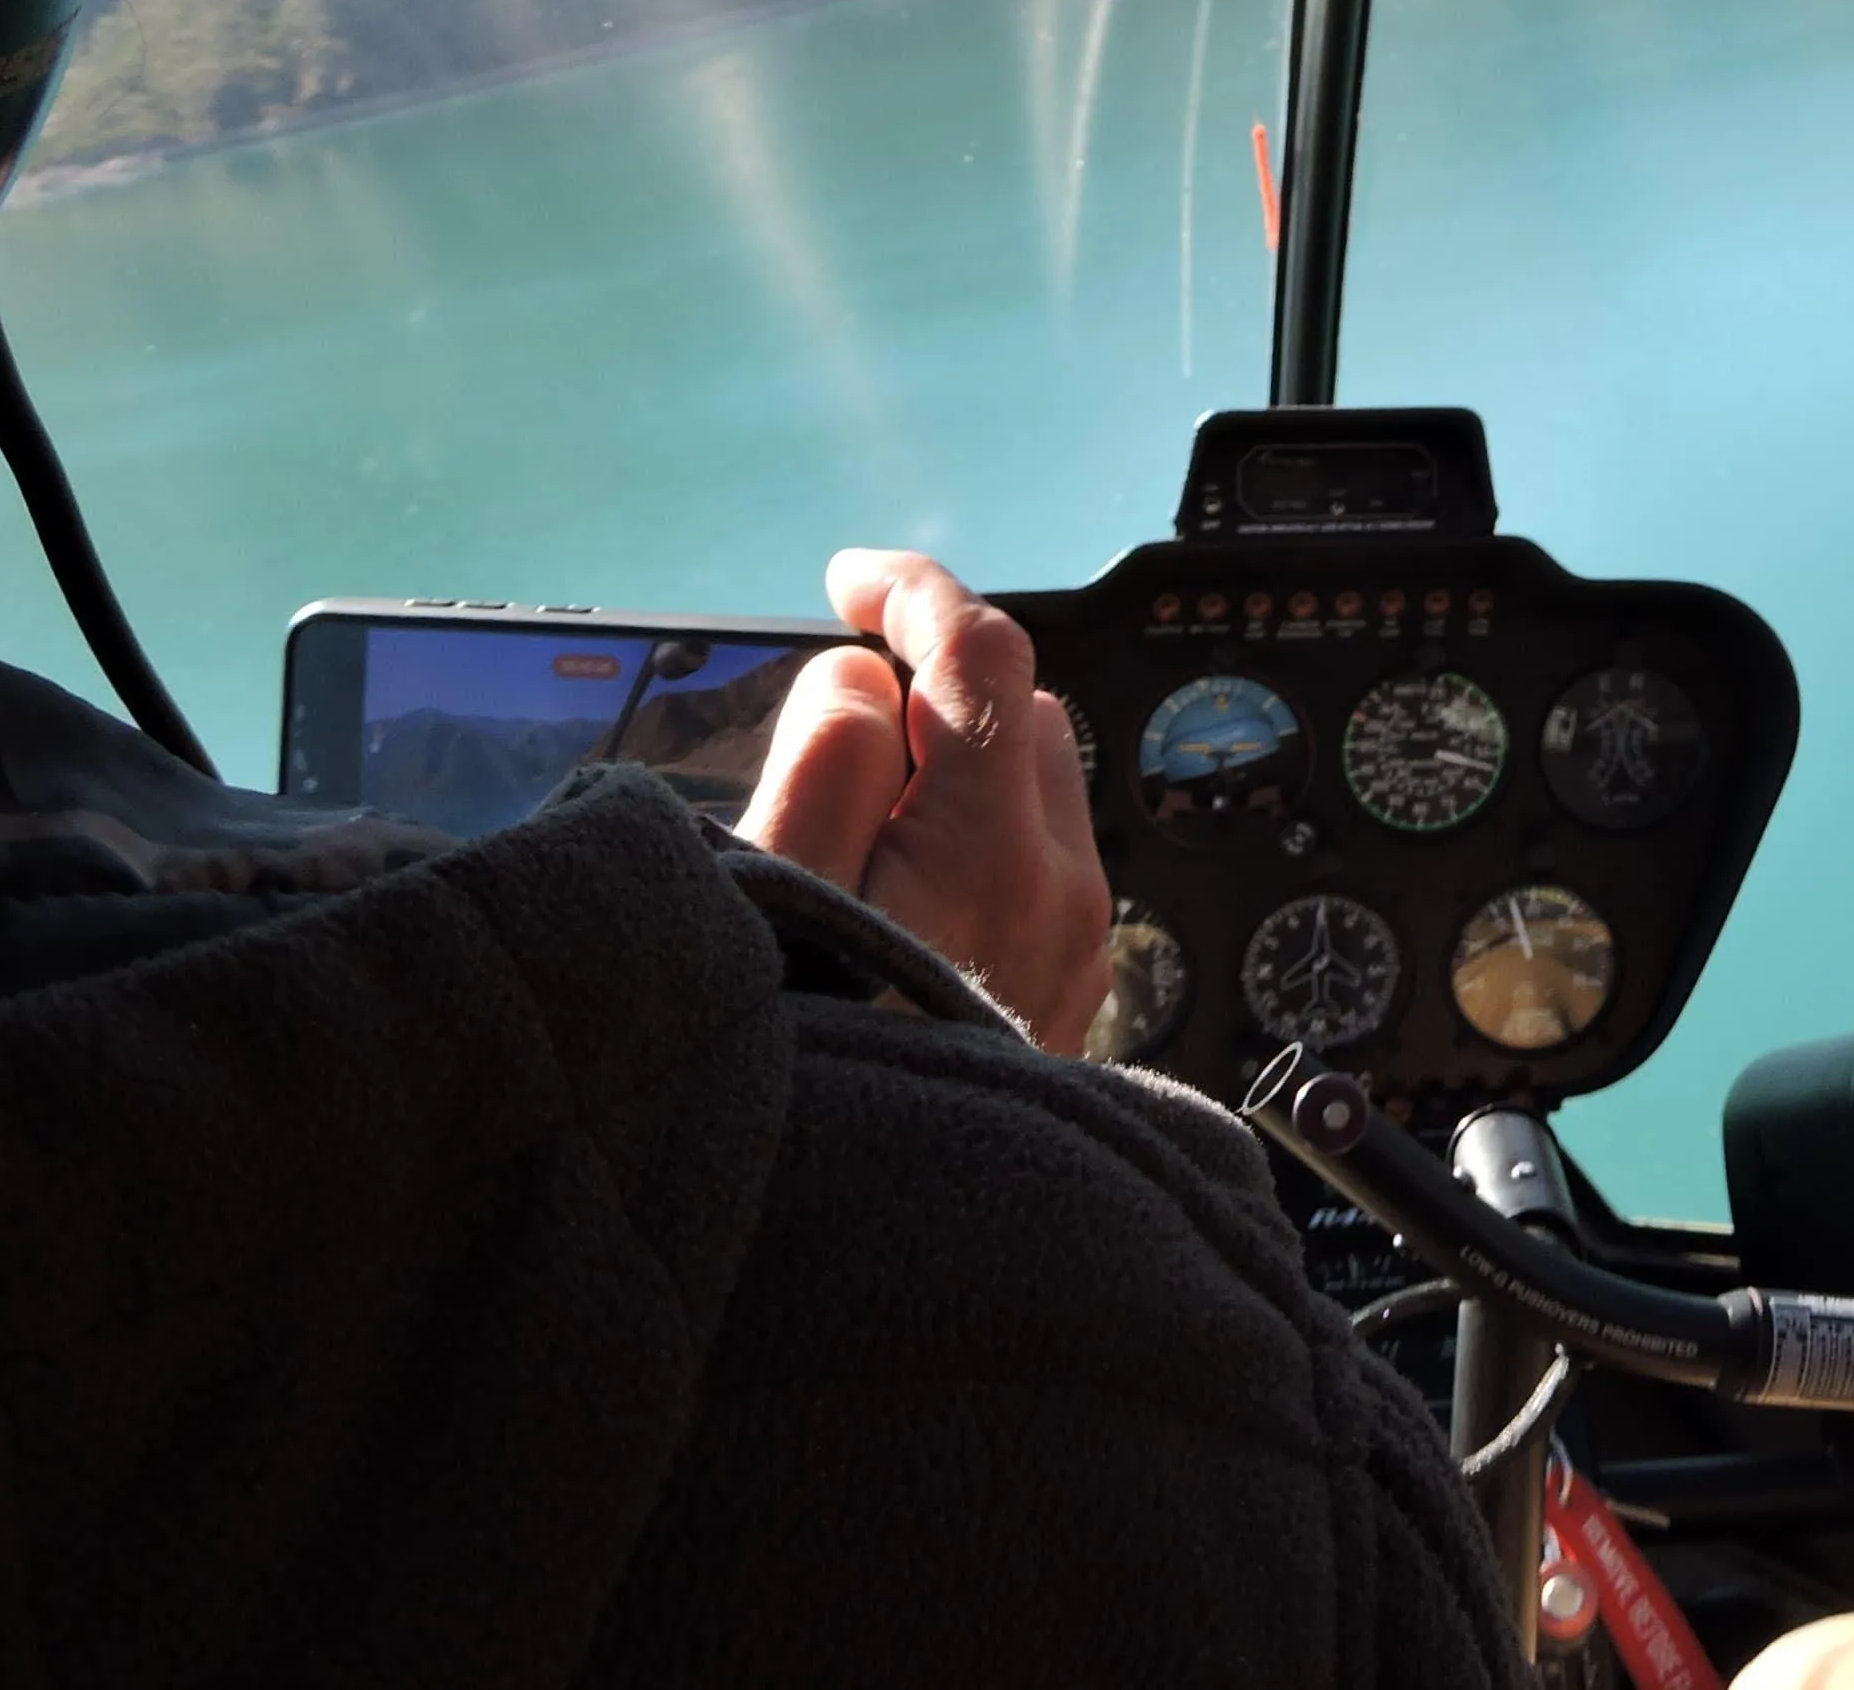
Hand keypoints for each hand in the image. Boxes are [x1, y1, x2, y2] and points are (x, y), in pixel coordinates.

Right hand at [739, 551, 1112, 1054]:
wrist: (894, 1272)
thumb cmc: (819, 1085)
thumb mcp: (775, 905)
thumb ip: (825, 766)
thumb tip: (862, 678)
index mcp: (993, 842)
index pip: (985, 650)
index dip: (913, 591)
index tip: (852, 581)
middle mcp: (1063, 883)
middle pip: (1021, 711)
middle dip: (933, 682)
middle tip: (826, 717)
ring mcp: (1078, 943)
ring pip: (1030, 790)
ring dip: (952, 766)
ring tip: (843, 820)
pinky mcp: (1069, 996)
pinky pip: (1032, 869)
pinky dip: (970, 837)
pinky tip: (888, 894)